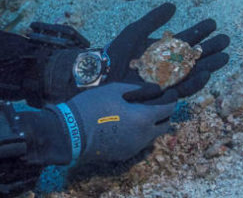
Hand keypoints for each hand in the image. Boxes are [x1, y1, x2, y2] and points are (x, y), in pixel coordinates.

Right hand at [48, 82, 176, 163]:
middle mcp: (143, 136)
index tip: (168, 93)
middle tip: (155, 104)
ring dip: (151, 125)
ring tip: (137, 114)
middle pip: (165, 126)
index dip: (171, 99)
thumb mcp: (115, 90)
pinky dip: (138, 134)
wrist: (71, 132)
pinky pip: (139, 143)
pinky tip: (125, 125)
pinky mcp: (124, 154)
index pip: (169, 109)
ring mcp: (134, 148)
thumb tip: (154, 89)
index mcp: (143, 118)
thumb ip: (138, 89)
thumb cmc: (92, 106)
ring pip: (152, 136)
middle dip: (164, 114)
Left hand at [104, 3, 229, 103]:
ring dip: (209, 65)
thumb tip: (173, 5)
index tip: (213, 23)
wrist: (102, 75)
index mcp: (163, 50)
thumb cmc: (115, 54)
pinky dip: (196, 82)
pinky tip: (206, 73)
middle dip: (211, 49)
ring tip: (224, 56)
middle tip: (225, 40)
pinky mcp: (164, 94)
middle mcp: (168, 66)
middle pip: (194, 57)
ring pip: (193, 73)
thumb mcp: (135, 32)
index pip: (185, 40)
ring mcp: (167, 80)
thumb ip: (153, 20)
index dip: (200, 32)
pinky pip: (183, 89)